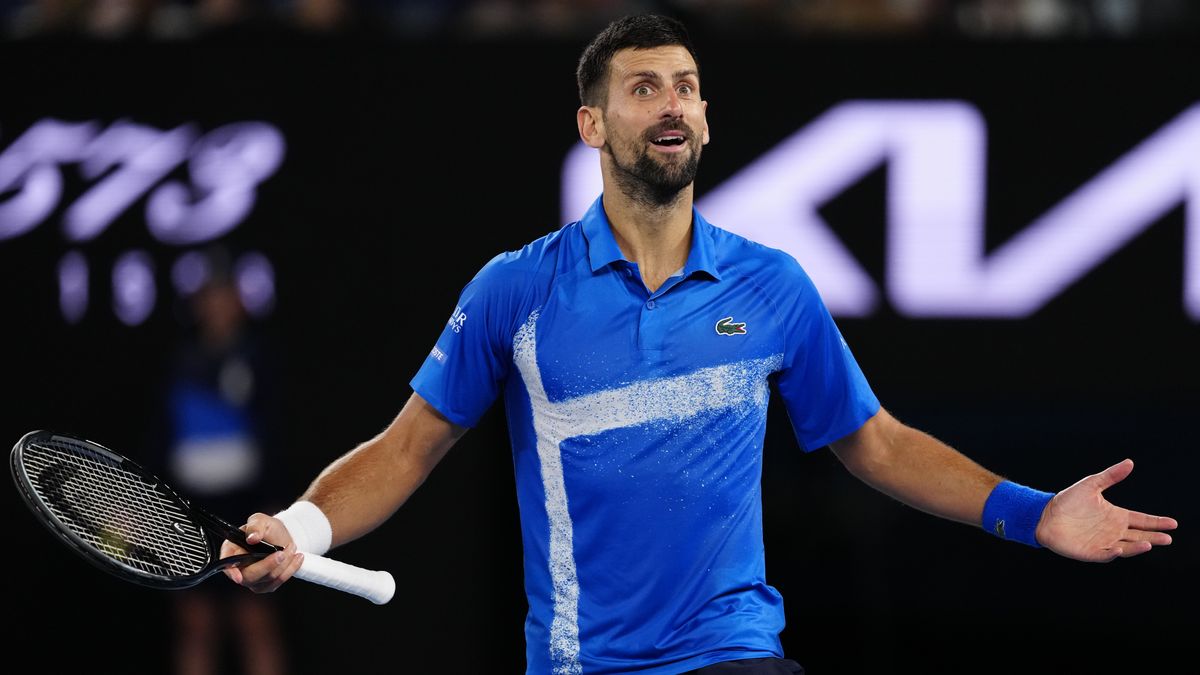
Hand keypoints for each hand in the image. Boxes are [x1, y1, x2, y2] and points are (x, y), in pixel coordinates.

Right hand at [220, 512, 304, 591]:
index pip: (227, 563)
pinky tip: (297, 558)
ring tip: (292, 547)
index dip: (231, 572)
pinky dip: (290, 569)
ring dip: (283, 564)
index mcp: (232, 550)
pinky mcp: (265, 585)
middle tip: (283, 552)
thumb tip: (251, 538)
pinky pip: (277, 582)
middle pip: (250, 576)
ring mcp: (251, 579)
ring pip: (267, 579)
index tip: (239, 578)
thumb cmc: (268, 528)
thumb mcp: (261, 520)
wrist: (283, 537)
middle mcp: (238, 568)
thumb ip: (256, 526)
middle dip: (269, 565)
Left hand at [1036, 459, 1177, 561]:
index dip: (1156, 522)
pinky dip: (1112, 553)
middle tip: (1168, 538)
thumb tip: (1129, 462)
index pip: (1141, 520)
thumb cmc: (1068, 500)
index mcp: (1116, 516)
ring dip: (1138, 547)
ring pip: (1126, 547)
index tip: (1173, 523)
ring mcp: (1103, 542)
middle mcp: (1113, 531)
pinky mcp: (1090, 552)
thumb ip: (1111, 476)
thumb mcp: (1091, 484)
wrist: (1045, 514)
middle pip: (1139, 536)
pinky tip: (1119, 548)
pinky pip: (1104, 554)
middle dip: (1154, 537)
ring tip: (1151, 544)